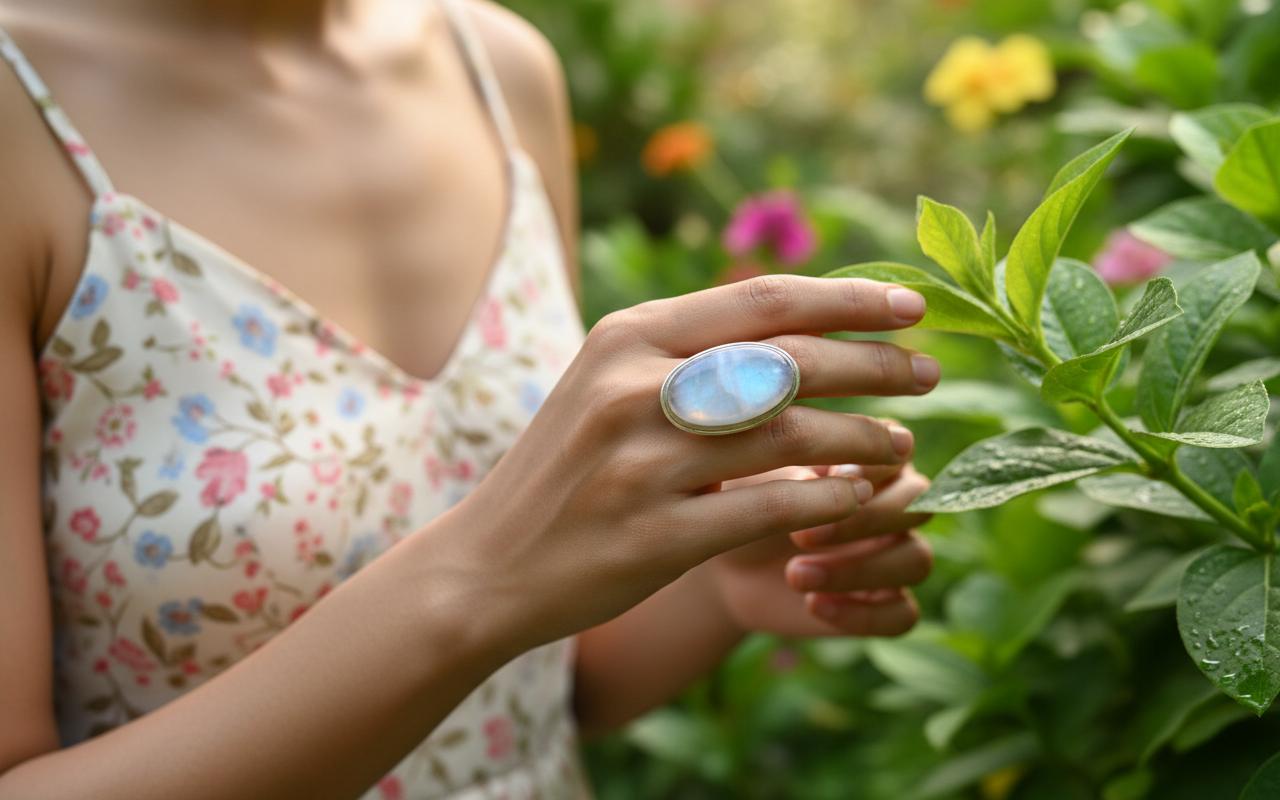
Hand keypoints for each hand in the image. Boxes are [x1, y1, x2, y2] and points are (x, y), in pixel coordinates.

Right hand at [442, 275, 939, 656]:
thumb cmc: (566, 470)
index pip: (762, 301)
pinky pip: (770, 507)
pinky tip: (856, 499)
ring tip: (901, 442)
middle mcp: (633, 388)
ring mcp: (642, 464)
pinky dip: (826, 499)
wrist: (488, 565)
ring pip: (790, 434)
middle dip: (876, 364)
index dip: (849, 299)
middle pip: (789, 360)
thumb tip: (802, 327)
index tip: (912, 306)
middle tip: (930, 375)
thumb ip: (690, 352)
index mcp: (627, 337)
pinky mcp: (656, 535)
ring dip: (863, 437)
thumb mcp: (607, 385)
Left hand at [703, 462, 931, 637]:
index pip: (897, 452)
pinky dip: (862, 614)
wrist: (728, 563)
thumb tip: (832, 477)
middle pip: (917, 506)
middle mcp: (894, 503)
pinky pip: (903, 614)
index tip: (824, 478)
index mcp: (871, 457)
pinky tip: (814, 606)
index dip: (867, 468)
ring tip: (794, 575)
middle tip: (801, 535)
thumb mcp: (755, 480)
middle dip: (864, 520)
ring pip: (916, 560)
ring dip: (858, 570)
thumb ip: (791, 470)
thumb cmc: (744, 504)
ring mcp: (894, 553)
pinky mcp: (884, 601)